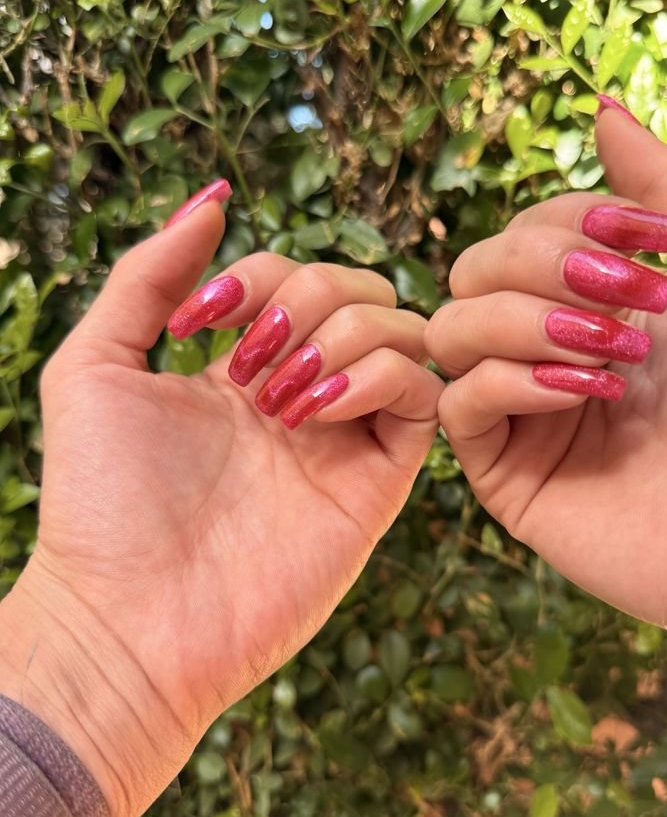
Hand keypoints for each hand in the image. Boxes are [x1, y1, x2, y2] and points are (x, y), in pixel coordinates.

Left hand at [0, 199, 441, 816]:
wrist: (129, 620)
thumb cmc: (100, 501)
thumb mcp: (95, 364)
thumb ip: (147, 275)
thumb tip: (212, 196)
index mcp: (244, 368)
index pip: (296, 274)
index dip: (260, 273)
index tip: (199, 323)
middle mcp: (304, 394)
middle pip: (359, 289)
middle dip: (305, 297)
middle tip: (244, 365)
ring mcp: (345, 436)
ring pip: (402, 328)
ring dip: (339, 334)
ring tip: (275, 397)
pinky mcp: (380, 480)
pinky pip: (421, 391)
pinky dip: (376, 374)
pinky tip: (311, 409)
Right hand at [426, 106, 666, 658]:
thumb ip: (656, 178)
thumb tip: (604, 108)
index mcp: (592, 301)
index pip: (521, 230)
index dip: (569, 219)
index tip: (653, 240)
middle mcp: (548, 352)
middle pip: (472, 271)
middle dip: (541, 266)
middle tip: (630, 300)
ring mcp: (523, 413)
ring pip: (449, 329)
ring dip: (526, 321)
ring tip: (612, 354)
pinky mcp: (505, 473)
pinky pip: (456, 403)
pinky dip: (510, 380)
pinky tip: (584, 395)